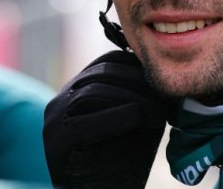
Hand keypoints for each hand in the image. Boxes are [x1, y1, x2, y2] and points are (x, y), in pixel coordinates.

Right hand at [43, 50, 170, 187]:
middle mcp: (61, 100)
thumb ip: (144, 96)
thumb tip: (168, 75)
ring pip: (94, 92)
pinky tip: (144, 120)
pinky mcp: (56, 141)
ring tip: (161, 114)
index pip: (109, 61)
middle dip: (140, 83)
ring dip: (135, 100)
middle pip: (103, 73)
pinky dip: (120, 116)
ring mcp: (54, 120)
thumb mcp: (137, 121)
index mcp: (77, 90)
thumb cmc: (124, 162)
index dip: (139, 67)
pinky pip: (85, 121)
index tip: (164, 82)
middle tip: (167, 99)